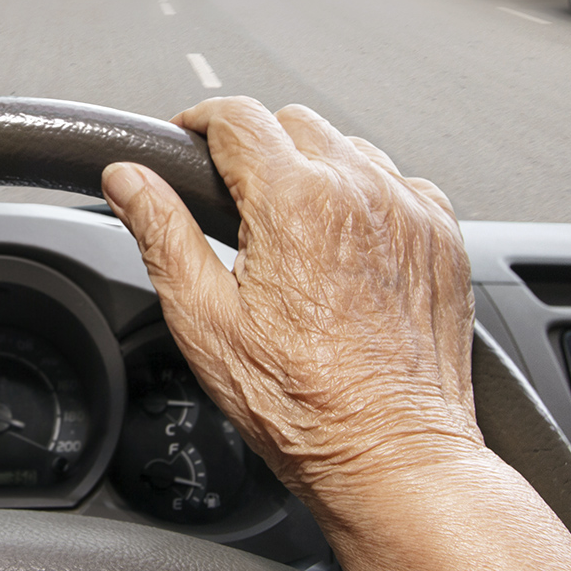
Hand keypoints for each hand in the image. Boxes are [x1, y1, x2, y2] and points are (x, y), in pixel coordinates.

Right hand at [101, 97, 480, 501]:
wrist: (391, 454)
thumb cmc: (302, 404)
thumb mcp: (204, 319)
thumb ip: (161, 233)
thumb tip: (128, 180)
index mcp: (295, 203)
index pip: (237, 117)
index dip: (198, 121)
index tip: (186, 139)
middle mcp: (361, 192)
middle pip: (292, 123)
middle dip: (254, 146)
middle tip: (230, 198)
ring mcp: (410, 212)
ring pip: (348, 148)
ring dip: (311, 168)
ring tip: (288, 229)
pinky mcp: (442, 237)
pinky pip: (398, 183)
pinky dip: (366, 197)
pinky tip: (343, 247)